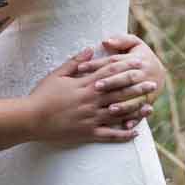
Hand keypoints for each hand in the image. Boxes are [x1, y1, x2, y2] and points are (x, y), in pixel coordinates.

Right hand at [26, 50, 140, 145]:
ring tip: (150, 106)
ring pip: (119, 113)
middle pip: (120, 91)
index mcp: (85, 85)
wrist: (31, 118)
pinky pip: (109, 135)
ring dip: (136, 110)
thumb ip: (75, 62)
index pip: (110, 72)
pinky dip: (123, 134)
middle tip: (153, 83)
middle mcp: (91, 100)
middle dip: (137, 86)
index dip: (127, 66)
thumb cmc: (42, 95)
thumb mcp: (57, 74)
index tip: (140, 63)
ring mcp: (91, 117)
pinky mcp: (87, 132)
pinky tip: (135, 132)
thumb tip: (90, 49)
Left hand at [73, 32, 166, 121]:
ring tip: (110, 109)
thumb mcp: (134, 44)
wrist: (161, 72)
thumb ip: (121, 40)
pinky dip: (135, 120)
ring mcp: (146, 90)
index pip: (114, 62)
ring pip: (134, 98)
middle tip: (96, 87)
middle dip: (111, 83)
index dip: (97, 64)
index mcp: (136, 60)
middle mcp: (142, 75)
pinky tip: (127, 126)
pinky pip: (141, 112)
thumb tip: (105, 41)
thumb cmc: (141, 56)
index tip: (81, 68)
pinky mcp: (147, 102)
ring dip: (123, 104)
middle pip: (125, 79)